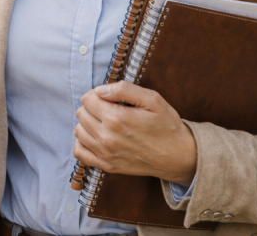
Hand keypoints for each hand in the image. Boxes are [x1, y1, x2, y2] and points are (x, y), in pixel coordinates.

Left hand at [73, 81, 197, 184]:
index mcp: (117, 119)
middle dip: (92, 107)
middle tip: (110, 109)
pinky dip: (84, 143)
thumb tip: (100, 90)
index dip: (97, 94)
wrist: (179, 156)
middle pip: (81, 113)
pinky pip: (79, 153)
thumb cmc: (167, 125)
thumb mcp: (152, 99)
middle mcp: (107, 138)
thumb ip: (124, 89)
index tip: (109, 98)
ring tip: (105, 123)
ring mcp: (105, 154)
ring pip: (78, 131)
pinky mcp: (107, 166)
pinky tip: (97, 137)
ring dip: (88, 124)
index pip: (87, 99)